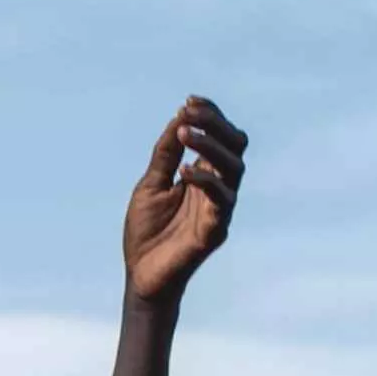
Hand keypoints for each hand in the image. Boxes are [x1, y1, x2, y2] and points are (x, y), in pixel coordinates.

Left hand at [120, 96, 245, 304]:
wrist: (141, 274)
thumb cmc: (147, 231)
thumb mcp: (151, 184)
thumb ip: (165, 154)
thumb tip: (177, 118)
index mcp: (205, 174)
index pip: (221, 136)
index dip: (210, 115)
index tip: (189, 101)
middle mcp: (218, 188)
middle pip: (236, 146)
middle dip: (215, 123)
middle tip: (188, 113)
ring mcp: (220, 209)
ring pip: (234, 168)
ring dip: (211, 146)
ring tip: (185, 133)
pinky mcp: (215, 230)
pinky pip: (221, 200)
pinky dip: (204, 180)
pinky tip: (181, 171)